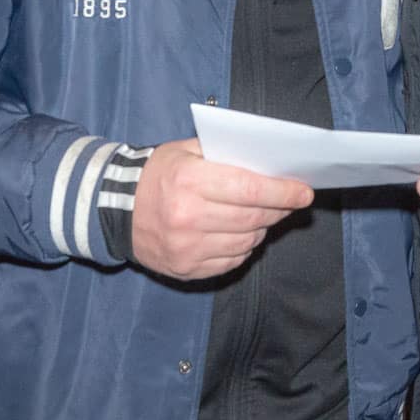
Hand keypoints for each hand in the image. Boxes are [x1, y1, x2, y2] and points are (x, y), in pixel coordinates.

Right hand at [131, 138, 312, 279]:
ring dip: (263, 226)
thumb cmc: (158, 173)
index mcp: (190, 182)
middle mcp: (188, 218)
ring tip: (265, 213)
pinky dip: (245, 245)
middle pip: (252, 217)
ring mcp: (187, 248)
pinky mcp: (186, 269)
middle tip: (292, 200)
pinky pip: (232, 260)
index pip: (250, 190)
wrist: (115, 209)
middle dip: (280, 209)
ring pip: (246, 240)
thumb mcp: (186, 150)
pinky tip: (242, 231)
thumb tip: (270, 164)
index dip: (283, 192)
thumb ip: (225, 155)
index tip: (305, 192)